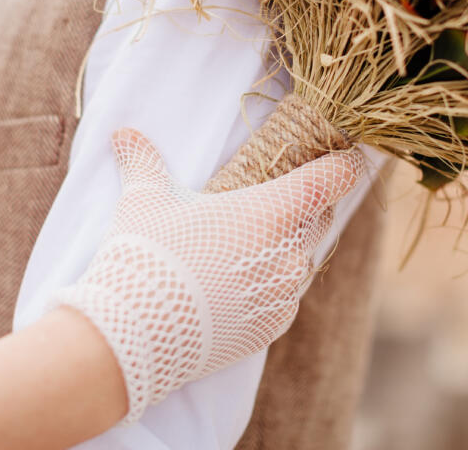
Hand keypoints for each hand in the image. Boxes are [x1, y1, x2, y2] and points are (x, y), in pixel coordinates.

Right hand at [48, 128, 364, 422]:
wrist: (135, 333)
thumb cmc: (147, 256)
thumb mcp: (144, 200)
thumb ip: (143, 161)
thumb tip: (123, 133)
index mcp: (272, 211)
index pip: (332, 179)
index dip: (343, 165)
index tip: (344, 157)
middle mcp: (289, 252)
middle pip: (318, 218)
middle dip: (304, 206)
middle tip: (273, 200)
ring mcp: (284, 294)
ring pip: (300, 260)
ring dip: (283, 249)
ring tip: (242, 249)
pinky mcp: (273, 327)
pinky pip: (285, 298)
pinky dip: (269, 288)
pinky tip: (235, 287)